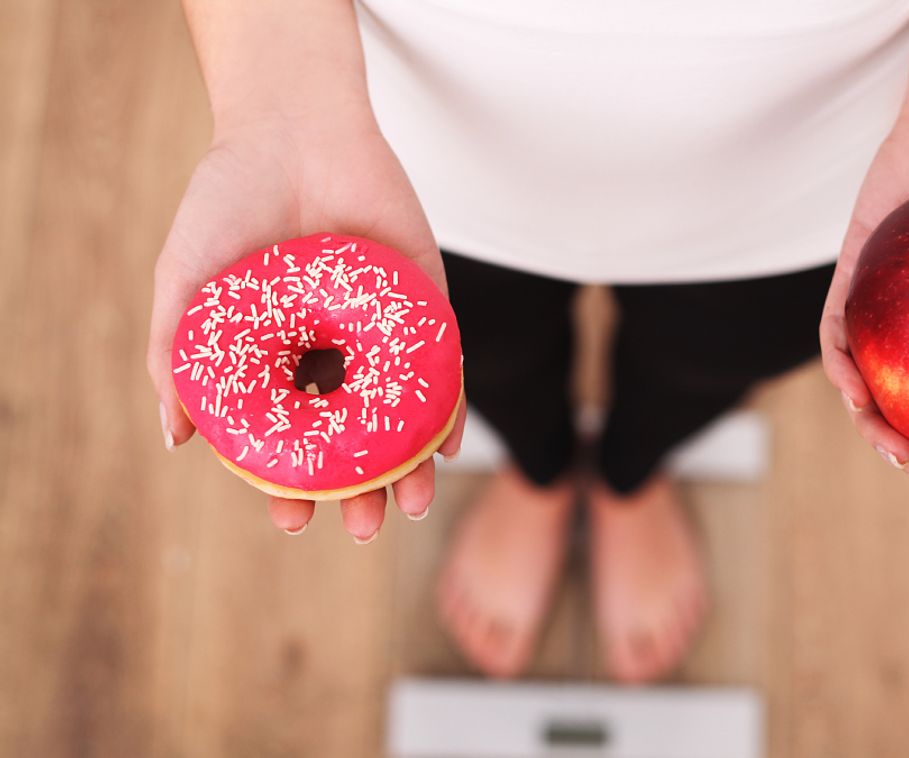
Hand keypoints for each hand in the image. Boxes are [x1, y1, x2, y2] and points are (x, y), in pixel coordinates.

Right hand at [146, 112, 465, 539]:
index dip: (290, 484)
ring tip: (406, 506)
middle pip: (353, 439)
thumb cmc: (228, 202)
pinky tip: (444, 447)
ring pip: (401, 416)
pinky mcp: (426, 304)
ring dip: (408, 466)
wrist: (292, 128)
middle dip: (359, 491)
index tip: (291, 520)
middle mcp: (333, 354)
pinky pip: (443, 367)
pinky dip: (447, 408)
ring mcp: (381, 333)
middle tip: (363, 527)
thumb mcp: (186, 282)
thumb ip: (176, 356)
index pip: (290, 439)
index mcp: (279, 359)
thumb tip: (175, 439)